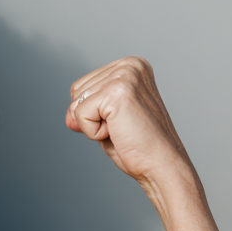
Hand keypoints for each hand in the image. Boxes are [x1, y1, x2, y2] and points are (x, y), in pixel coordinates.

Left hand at [65, 57, 191, 185]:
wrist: (161, 165)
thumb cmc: (140, 146)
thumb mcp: (107, 121)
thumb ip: (85, 109)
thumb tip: (70, 116)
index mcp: (131, 66)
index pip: (83, 85)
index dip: (92, 112)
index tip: (122, 121)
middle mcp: (130, 65)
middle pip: (77, 91)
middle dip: (92, 118)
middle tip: (123, 128)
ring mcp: (125, 76)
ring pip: (77, 103)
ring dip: (94, 125)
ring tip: (122, 129)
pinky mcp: (117, 92)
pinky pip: (80, 114)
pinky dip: (93, 132)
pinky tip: (119, 133)